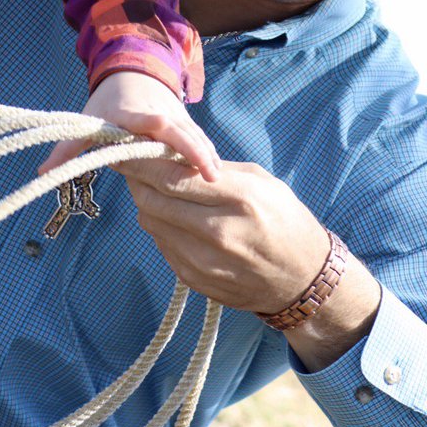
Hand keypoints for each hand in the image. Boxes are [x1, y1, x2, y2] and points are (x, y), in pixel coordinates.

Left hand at [39, 69, 220, 181]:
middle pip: (179, 132)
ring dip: (206, 156)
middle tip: (210, 176)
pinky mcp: (187, 124)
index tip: (167, 131)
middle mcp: (158, 114)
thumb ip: (67, 148)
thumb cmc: (108, 102)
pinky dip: (209, 155)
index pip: (147, 119)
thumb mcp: (87, 120)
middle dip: (194, 151)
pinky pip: (200, 140)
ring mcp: (176, 118)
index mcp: (132, 114)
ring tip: (219, 180)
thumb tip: (41, 171)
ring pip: (194, 137)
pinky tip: (221, 175)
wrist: (134, 70)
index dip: (156, 125)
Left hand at [114, 155, 380, 368]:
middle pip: (154, 198)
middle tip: (132, 162)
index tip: (123, 145)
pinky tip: (176, 218)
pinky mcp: (196, 280)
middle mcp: (220, 232)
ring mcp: (206, 261)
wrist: (304, 281)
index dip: (140, 159)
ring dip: (148, 201)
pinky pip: (162, 244)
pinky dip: (161, 226)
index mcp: (240, 198)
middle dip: (138, 177)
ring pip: (152, 221)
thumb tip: (167, 154)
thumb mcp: (260, 181)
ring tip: (157, 188)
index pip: (172, 175)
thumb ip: (212, 168)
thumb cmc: (284, 220)